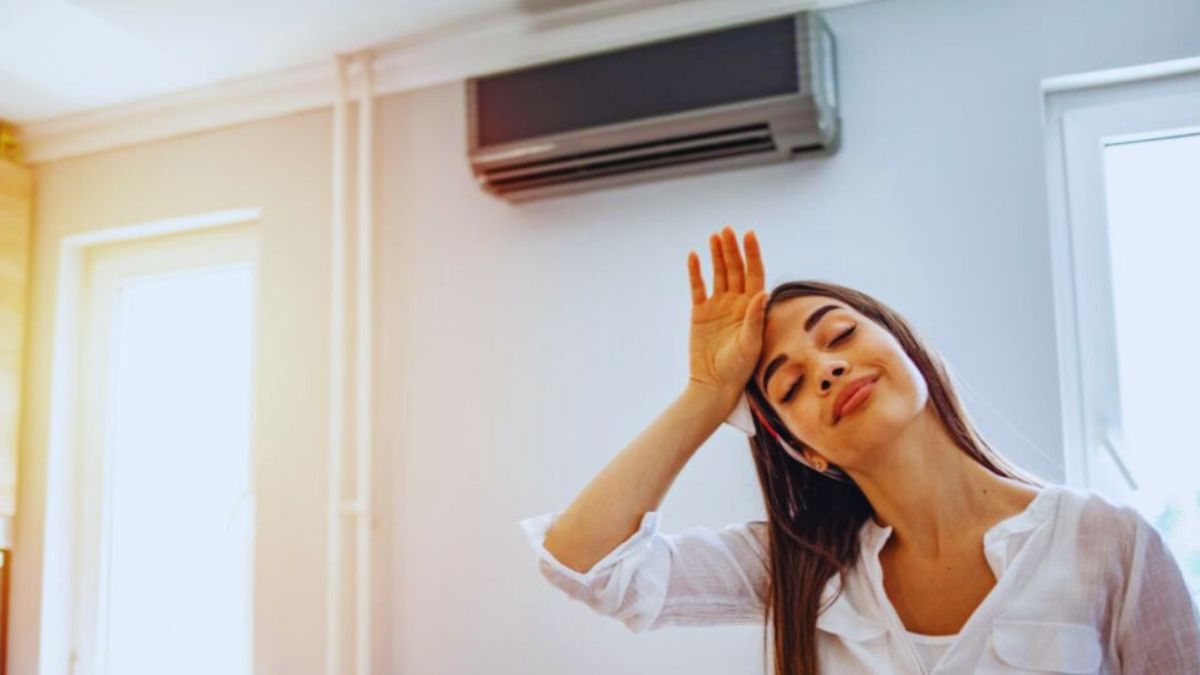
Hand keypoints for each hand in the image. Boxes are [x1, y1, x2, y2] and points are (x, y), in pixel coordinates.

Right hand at [686, 226, 767, 402]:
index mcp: (752, 308)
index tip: (749, 235)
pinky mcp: (700, 313)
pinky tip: (694, 256)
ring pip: (718, 274)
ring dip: (717, 255)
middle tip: (727, 230)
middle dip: (732, 249)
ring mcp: (718, 306)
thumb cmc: (738, 368)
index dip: (753, 254)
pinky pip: (698, 287)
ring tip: (714, 236)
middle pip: (735, 269)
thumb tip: (762, 292)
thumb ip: (754, 318)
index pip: (754, 274)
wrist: (714, 383)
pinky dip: (696, 272)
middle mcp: (736, 303)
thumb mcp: (750, 344)